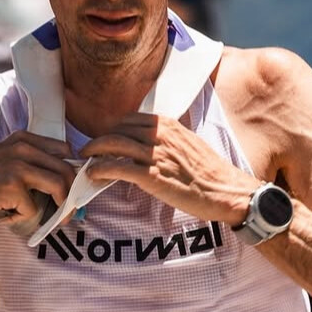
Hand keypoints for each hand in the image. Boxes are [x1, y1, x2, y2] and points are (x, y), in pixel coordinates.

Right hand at [0, 132, 80, 228]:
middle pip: (66, 170)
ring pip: (58, 187)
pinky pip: (32, 208)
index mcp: (23, 139)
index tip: (73, 191)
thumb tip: (66, 180)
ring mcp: (16, 166)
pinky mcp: (10, 186)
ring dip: (61, 208)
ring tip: (55, 220)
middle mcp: (22, 147)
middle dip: (73, 195)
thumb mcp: (5, 161)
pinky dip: (21, 217)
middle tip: (71, 212)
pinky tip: (5, 214)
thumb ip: (31, 162)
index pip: (65, 151)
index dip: (73, 173)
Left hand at [78, 114, 257, 222]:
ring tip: (85, 160)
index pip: (129, 120)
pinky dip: (100, 169)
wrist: (225, 191)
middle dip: (99, 139)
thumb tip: (148, 144)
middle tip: (89, 150)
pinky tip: (93, 175)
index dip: (113, 129)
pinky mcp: (151, 176)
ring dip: (94, 152)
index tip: (105, 138)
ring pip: (112, 145)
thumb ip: (167, 140)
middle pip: (117, 130)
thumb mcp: (188, 144)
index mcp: (168, 125)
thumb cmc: (209, 173)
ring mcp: (155, 155)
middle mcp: (160, 135)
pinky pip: (117, 168)